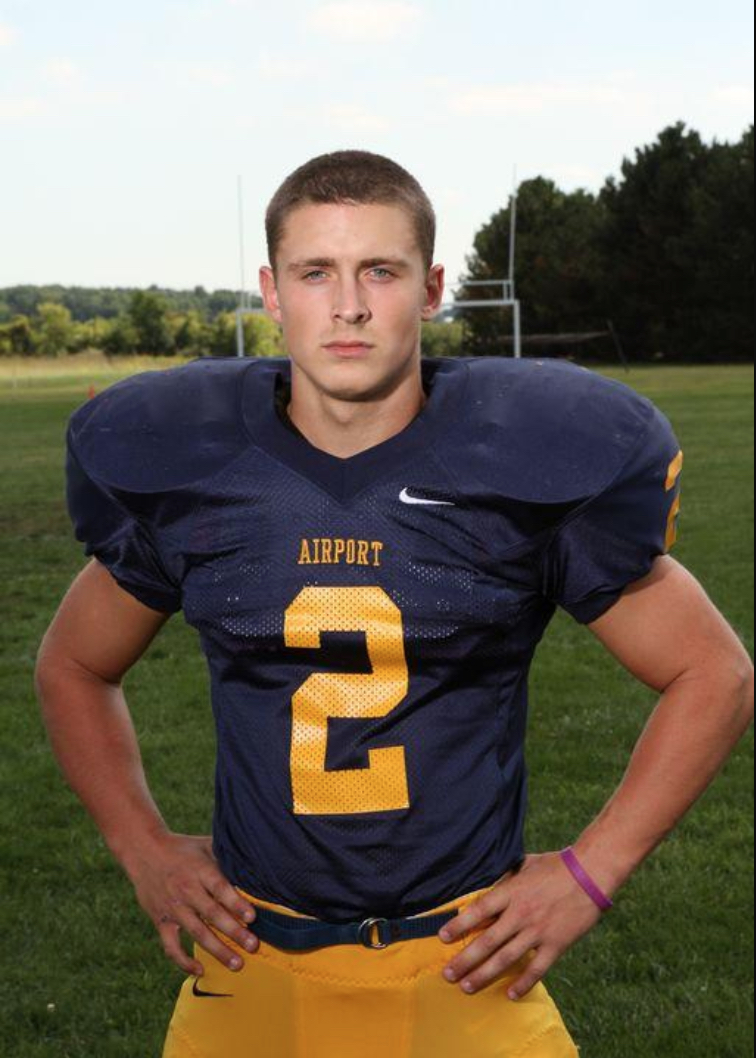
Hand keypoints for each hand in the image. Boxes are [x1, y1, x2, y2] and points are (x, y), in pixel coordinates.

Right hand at [124, 832, 258, 976]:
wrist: (144, 851)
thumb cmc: (183, 848)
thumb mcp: (205, 845)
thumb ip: (226, 856)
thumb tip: (255, 862)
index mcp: (200, 870)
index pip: (220, 888)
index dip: (236, 903)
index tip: (252, 917)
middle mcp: (186, 890)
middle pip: (212, 914)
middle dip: (234, 931)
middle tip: (253, 946)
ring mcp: (173, 908)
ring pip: (197, 933)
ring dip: (218, 950)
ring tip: (237, 964)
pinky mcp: (161, 921)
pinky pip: (171, 946)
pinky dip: (183, 961)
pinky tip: (200, 970)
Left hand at [438, 852, 603, 998]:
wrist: (590, 873)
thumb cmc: (556, 865)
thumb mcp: (525, 865)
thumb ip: (506, 878)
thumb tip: (487, 884)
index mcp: (511, 892)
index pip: (478, 911)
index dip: (459, 926)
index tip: (442, 938)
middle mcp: (521, 914)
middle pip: (487, 941)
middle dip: (465, 960)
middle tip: (448, 975)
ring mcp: (538, 931)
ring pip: (506, 959)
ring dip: (484, 975)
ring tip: (467, 986)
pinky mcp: (556, 944)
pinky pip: (537, 969)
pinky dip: (523, 983)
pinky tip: (510, 994)